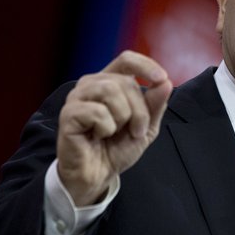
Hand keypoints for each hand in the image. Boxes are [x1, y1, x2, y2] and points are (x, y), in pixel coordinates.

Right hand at [56, 50, 172, 205]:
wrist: (97, 175)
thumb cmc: (117, 148)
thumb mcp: (146, 127)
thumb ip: (155, 105)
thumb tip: (166, 83)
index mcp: (109, 82)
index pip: (126, 60)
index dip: (145, 65)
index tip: (161, 78)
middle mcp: (91, 84)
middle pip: (125, 82)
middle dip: (139, 111)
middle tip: (135, 131)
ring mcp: (77, 97)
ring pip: (110, 90)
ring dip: (123, 117)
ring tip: (116, 132)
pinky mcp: (68, 114)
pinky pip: (97, 111)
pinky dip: (106, 127)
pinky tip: (98, 136)